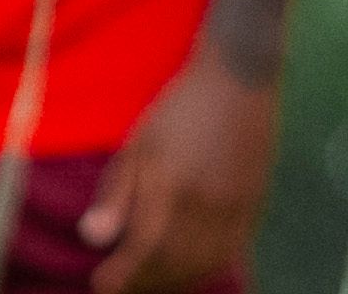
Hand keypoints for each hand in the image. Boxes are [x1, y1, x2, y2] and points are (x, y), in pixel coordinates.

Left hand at [81, 48, 277, 293]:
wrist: (240, 76)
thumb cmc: (181, 108)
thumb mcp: (138, 143)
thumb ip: (116, 194)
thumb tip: (92, 239)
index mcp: (171, 182)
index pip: (142, 247)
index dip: (121, 274)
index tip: (101, 283)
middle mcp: (205, 200)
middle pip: (172, 262)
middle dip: (144, 282)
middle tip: (123, 285)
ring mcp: (235, 203)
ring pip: (204, 262)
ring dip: (174, 280)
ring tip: (152, 280)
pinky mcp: (255, 201)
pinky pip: (231, 250)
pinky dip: (206, 268)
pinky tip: (189, 267)